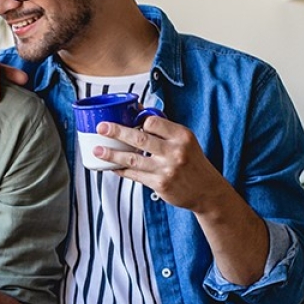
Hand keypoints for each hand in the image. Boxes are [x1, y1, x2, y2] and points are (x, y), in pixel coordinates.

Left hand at [96, 116, 231, 212]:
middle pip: (139, 138)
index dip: (138, 120)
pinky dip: (121, 170)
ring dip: (112, 154)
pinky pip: (134, 175)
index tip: (125, 118)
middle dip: (117, 131)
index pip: (153, 122)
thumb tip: (137, 112)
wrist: (206, 191)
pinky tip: (111, 167)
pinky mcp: (160, 184)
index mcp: (181, 136)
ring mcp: (166, 169)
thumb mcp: (185, 140)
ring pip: (132, 159)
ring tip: (97, 150)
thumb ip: (164, 130)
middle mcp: (175, 151)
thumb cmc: (192, 161)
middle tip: (101, 127)